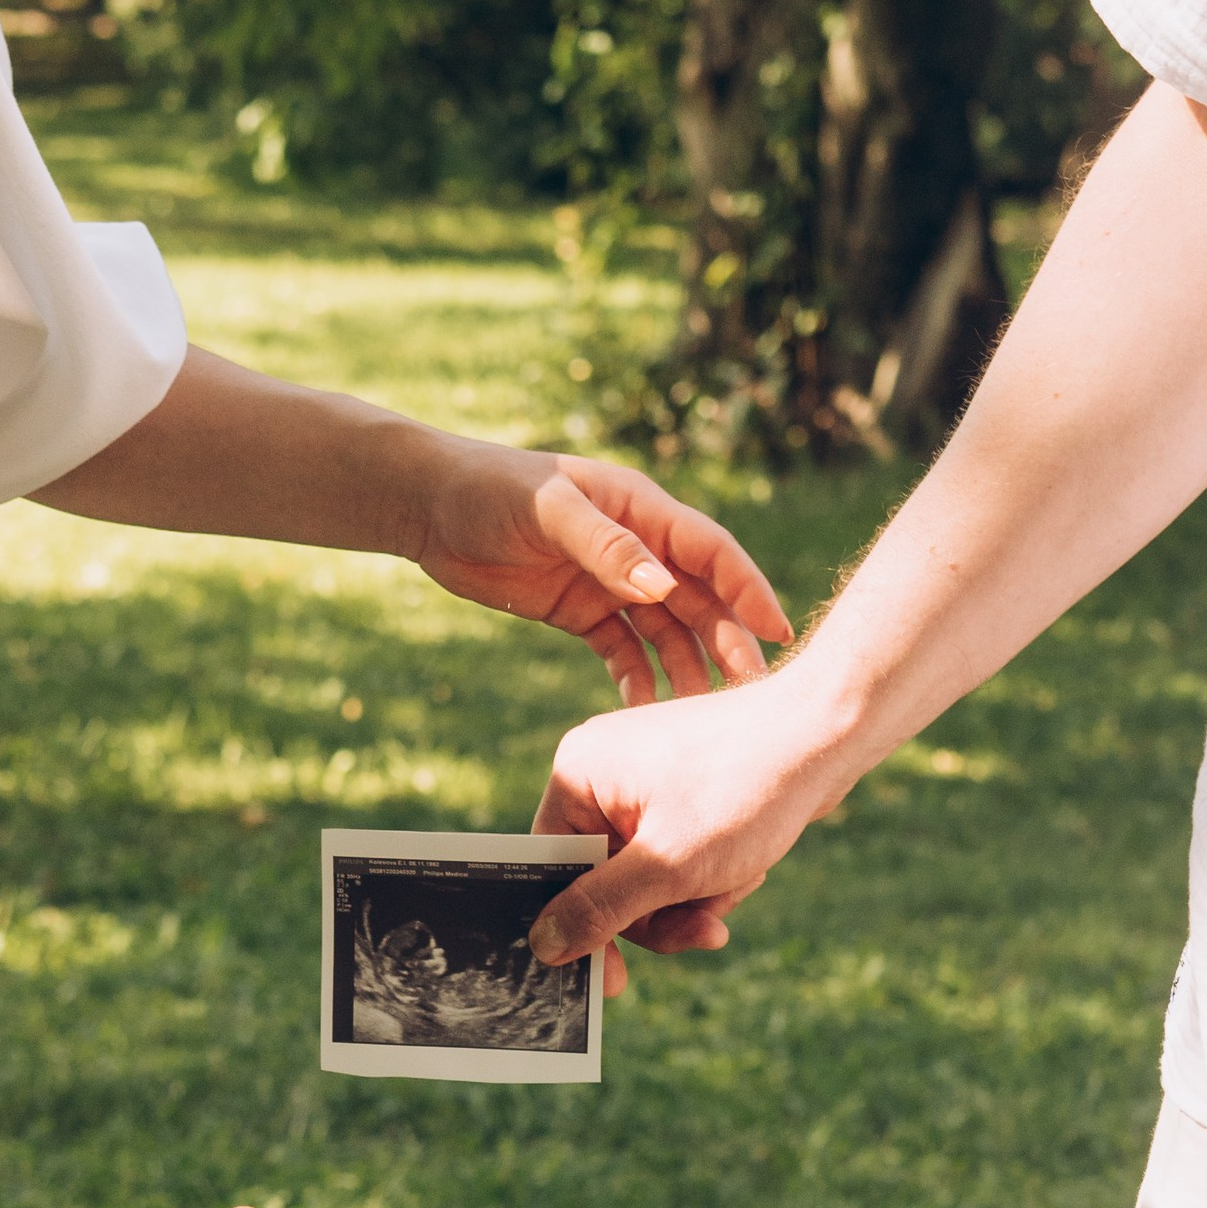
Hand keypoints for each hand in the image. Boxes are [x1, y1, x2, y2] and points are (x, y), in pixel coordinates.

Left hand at [412, 445, 792, 700]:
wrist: (429, 507)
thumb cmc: (489, 490)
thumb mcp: (547, 511)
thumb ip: (605, 547)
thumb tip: (661, 587)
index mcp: (640, 510)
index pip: (710, 552)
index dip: (747, 590)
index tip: (777, 631)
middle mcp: (637, 547)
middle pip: (697, 600)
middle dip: (726, 642)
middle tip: (750, 693)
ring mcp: (609, 582)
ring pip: (665, 631)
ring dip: (686, 669)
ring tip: (702, 716)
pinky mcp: (580, 612)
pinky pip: (621, 652)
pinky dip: (637, 679)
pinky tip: (645, 713)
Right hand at [525, 665, 852, 990]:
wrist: (830, 731)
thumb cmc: (747, 788)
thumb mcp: (668, 865)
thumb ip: (600, 909)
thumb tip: (543, 945)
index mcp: (579, 774)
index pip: (553, 869)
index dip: (580, 927)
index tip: (614, 978)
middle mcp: (604, 773)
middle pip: (604, 881)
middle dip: (660, 912)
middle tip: (706, 930)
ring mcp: (644, 782)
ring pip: (647, 878)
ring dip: (693, 898)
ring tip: (738, 885)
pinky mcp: (683, 793)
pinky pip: (678, 859)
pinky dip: (711, 877)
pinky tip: (749, 868)